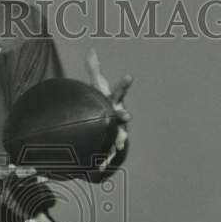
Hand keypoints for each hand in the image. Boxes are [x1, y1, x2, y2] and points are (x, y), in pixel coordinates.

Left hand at [85, 51, 131, 172]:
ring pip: (119, 137)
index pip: (119, 91)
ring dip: (118, 141)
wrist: (104, 125)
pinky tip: (99, 170)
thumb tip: (91, 50)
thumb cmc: (102, 105)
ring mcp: (116, 132)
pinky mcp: (109, 146)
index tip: (129, 75)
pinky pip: (106, 154)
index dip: (124, 83)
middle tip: (127, 116)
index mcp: (114, 103)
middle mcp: (118, 118)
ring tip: (118, 146)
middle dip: (124, 116)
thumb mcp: (97, 87)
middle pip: (122, 116)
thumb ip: (93, 69)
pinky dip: (104, 162)